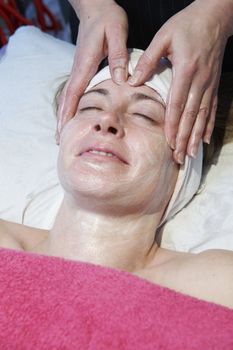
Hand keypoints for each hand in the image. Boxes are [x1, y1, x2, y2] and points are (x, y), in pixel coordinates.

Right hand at [57, 1, 127, 138]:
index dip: (68, 112)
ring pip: (70, 96)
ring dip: (65, 114)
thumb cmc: (107, 18)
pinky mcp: (83, 69)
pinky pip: (75, 91)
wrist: (96, 7)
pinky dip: (71, 105)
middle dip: (62, 119)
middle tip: (58, 139)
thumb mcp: (117, 32)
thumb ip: (119, 55)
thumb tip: (121, 80)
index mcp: (85, 63)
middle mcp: (79, 69)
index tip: (63, 129)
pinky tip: (74, 114)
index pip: (74, 93)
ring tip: (63, 132)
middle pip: (67, 98)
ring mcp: (80, 69)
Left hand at [128, 0, 230, 163]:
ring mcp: (209, 84)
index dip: (172, 125)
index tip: (168, 142)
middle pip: (190, 115)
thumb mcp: (163, 36)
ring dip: (196, 137)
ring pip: (202, 116)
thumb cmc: (187, 24)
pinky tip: (205, 139)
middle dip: (184, 138)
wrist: (215, 16)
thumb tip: (133, 80)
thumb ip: (148, 60)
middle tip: (178, 157)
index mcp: (185, 70)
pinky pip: (212, 108)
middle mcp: (199, 80)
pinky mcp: (213, 84)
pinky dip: (209, 125)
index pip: (177, 104)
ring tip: (190, 154)